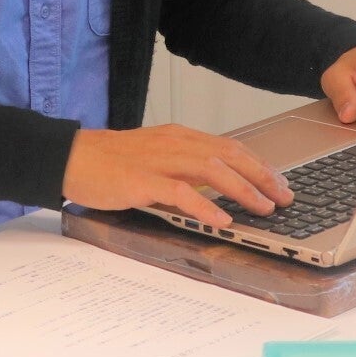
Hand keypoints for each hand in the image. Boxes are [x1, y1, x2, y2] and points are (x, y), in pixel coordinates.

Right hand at [62, 125, 293, 227]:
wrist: (70, 157)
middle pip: (229, 155)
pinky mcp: (142, 179)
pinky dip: (204, 205)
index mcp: (179, 137)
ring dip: (242, 189)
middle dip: (262, 176)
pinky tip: (221, 219)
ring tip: (262, 208)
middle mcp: (175, 143)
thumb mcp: (154, 162)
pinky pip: (180, 191)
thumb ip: (183, 175)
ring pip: (212, 169)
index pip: (229, 147)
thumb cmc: (109, 162)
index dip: (258, 165)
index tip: (279, 182)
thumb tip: (215, 196)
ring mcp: (159, 160)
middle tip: (284, 196)